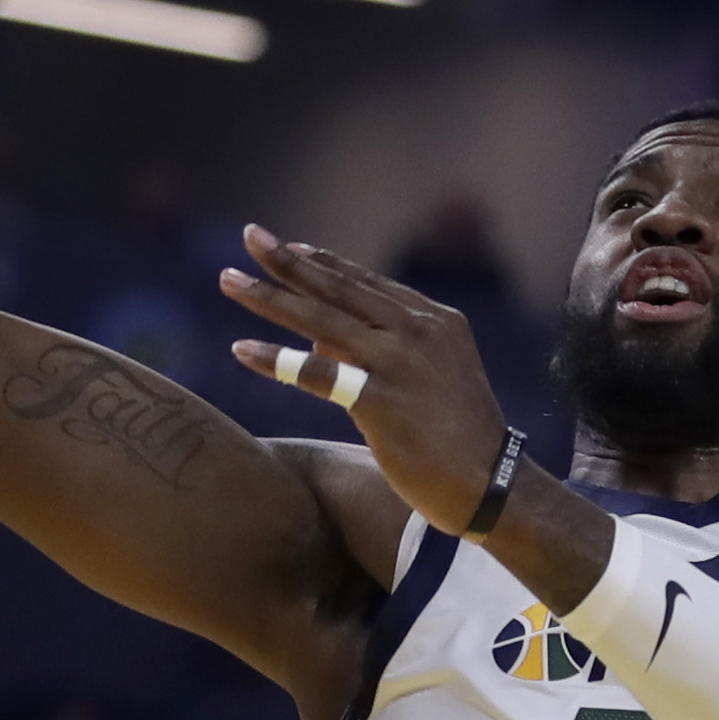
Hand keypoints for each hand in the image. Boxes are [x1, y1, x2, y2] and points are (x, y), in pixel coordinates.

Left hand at [222, 226, 513, 531]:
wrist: (489, 483)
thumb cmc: (455, 436)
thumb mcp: (427, 379)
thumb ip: (377, 354)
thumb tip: (318, 342)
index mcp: (436, 320)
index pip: (367, 283)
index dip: (323, 262)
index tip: (286, 247)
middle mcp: (420, 331)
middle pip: (340, 289)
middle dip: (288, 262)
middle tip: (250, 236)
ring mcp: (401, 364)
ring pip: (322, 321)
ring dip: (270, 298)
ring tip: (228, 281)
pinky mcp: (383, 402)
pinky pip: (318, 375)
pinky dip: (277, 359)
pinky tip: (240, 349)